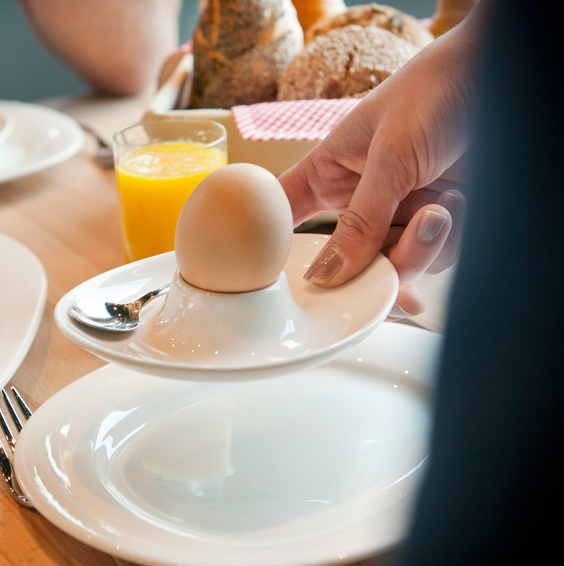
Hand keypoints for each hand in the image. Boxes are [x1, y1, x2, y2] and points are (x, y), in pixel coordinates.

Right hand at [279, 16, 480, 318]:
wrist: (498, 75)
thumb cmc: (435, 92)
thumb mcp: (391, 155)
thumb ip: (361, 220)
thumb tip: (326, 274)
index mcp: (329, 173)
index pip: (286, 215)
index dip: (275, 248)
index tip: (280, 280)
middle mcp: (360, 198)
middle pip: (349, 259)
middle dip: (377, 262)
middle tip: (395, 259)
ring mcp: (399, 212)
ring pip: (395, 265)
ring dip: (422, 247)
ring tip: (441, 209)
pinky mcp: (438, 221)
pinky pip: (435, 258)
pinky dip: (450, 239)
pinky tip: (458, 200)